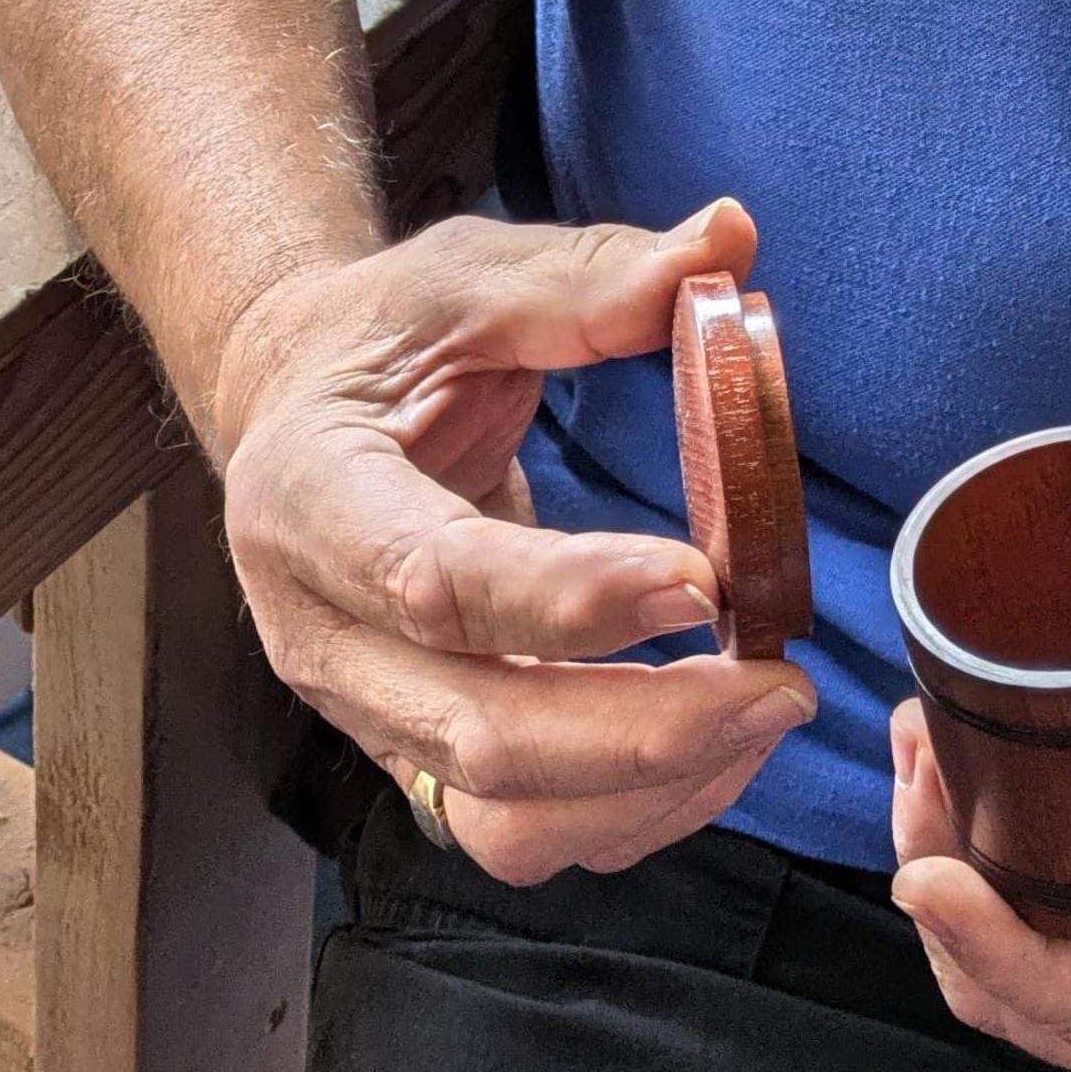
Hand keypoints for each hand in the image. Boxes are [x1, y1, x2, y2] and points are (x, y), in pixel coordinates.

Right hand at [214, 200, 816, 884]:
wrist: (291, 414)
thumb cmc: (380, 344)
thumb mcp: (465, 281)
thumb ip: (590, 277)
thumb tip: (727, 240)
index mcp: (310, 502)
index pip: (438, 583)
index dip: (573, 600)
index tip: (704, 581)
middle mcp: (320, 634)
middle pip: (480, 738)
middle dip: (645, 732)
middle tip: (779, 682)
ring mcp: (366, 713)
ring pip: (504, 819)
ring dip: (649, 792)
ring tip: (762, 713)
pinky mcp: (417, 754)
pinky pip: (527, 831)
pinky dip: (636, 809)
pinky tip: (719, 744)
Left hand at [886, 700, 1070, 1071]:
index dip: (1014, 964)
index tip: (933, 882)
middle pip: (1041, 1012)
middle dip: (956, 908)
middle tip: (918, 774)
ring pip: (1027, 976)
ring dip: (959, 872)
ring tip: (922, 750)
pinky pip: (1051, 928)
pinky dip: (996, 857)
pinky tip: (965, 768)